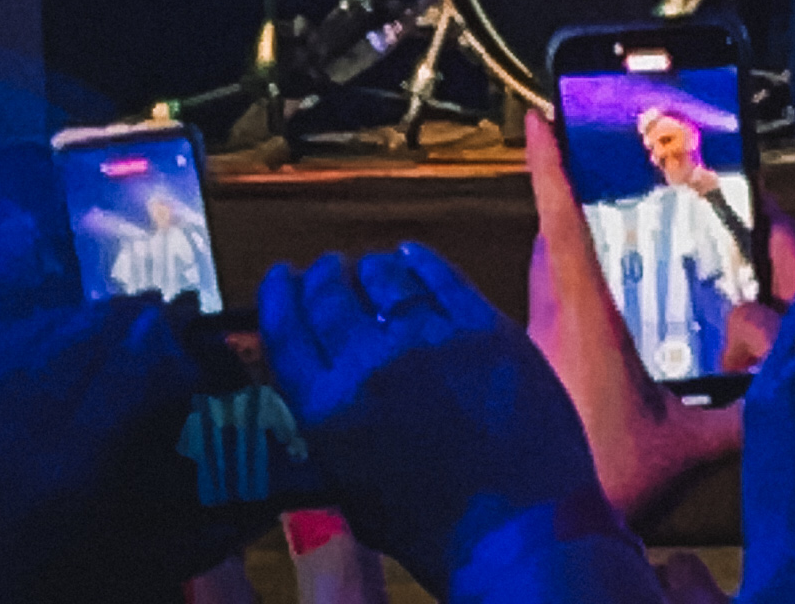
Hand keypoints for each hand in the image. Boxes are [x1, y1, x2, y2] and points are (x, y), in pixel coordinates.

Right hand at [260, 239, 604, 592]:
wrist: (517, 534)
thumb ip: (334, 436)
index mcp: (329, 412)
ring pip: (385, 277)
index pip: (284, 332)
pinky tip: (414, 259)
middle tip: (326, 269)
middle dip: (323, 276)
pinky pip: (441, 275)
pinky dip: (421, 262)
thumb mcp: (356, 493)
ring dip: (371, 269)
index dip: (277, 296)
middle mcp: (370, 364)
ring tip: (371, 269)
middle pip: (330, 295)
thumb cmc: (434, 534)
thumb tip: (324, 390)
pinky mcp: (483, 325)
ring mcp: (429, 338)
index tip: (281, 278)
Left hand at [525, 108, 794, 520]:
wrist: (542, 537)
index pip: (563, 225)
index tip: (535, 116)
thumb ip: (743, 413)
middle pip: (551, 241)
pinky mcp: (534, 374)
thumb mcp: (688, 447)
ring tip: (606, 225)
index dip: (550, 166)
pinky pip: (545, 312)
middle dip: (567, 196)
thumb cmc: (609, 484)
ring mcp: (536, 348)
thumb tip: (791, 383)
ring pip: (544, 277)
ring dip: (566, 245)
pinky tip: (601, 310)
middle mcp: (550, 324)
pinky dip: (567, 291)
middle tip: (595, 159)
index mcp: (584, 321)